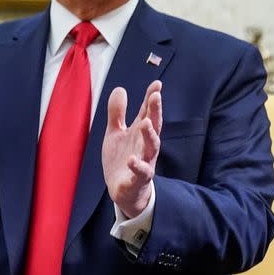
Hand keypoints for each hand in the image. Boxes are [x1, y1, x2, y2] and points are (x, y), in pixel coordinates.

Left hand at [102, 80, 162, 217]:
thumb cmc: (122, 158)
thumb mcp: (116, 133)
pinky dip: (137, 166)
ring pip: (152, 148)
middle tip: (156, 96)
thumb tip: (120, 88)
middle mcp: (145, 146)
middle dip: (155, 112)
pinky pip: (141, 172)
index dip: (152, 99)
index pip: (148, 113)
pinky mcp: (137, 179)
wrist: (123, 190)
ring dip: (150, 135)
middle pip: (154, 126)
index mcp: (140, 133)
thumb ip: (117, 113)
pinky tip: (132, 160)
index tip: (157, 84)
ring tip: (145, 123)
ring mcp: (144, 161)